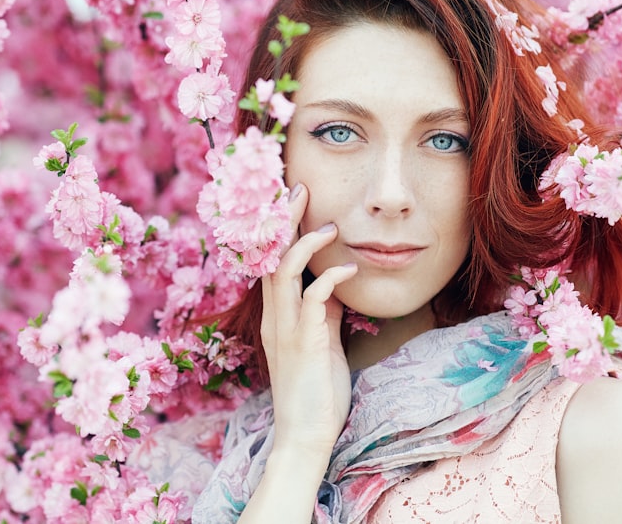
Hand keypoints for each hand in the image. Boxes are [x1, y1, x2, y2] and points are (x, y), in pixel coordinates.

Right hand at [260, 183, 357, 459]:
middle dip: (283, 220)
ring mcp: (287, 328)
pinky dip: (330, 279)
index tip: (291, 197)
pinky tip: (350, 267)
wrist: (305, 434)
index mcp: (277, 314)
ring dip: (305, 244)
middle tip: (299, 187)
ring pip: (284, 273)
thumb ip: (322, 311)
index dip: (279, 227)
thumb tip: (334, 282)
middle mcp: (275, 316)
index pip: (271, 259)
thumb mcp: (320, 340)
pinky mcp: (305, 343)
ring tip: (329, 226)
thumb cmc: (315, 390)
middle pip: (271, 255)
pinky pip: (314, 301)